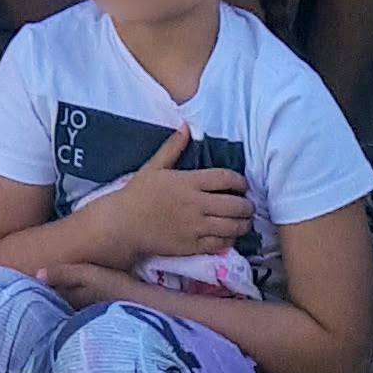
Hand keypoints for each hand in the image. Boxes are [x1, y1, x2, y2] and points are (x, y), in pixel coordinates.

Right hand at [74, 126, 250, 273]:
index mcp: (188, 182)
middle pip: (234, 205)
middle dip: (247, 205)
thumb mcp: (154, 166)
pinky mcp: (193, 246)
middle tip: (248, 205)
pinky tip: (230, 236)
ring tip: (244, 221)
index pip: (225, 178)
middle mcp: (196, 205)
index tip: (242, 185)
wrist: (124, 224)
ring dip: (243, 224)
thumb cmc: (138, 194)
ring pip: (232, 227)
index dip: (240, 181)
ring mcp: (196, 227)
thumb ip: (173, 147)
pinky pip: (220, 244)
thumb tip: (186, 125)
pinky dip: (230, 240)